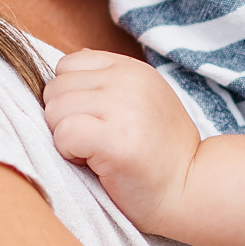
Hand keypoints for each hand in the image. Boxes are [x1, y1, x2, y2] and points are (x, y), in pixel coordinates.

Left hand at [42, 50, 200, 228]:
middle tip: (96, 141)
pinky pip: (63, 134)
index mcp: (131, 69)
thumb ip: (109, 79)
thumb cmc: (159, 153)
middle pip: (55, 88)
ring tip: (97, 152)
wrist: (191, 189)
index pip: (68, 65)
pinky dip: (70, 154)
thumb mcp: (142, 100)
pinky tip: (96, 163)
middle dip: (65, 119)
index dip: (71, 97)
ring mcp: (123, 107)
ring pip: (54, 111)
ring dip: (66, 138)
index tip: (95, 121)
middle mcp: (127, 80)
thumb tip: (76, 56)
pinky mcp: (115, 138)